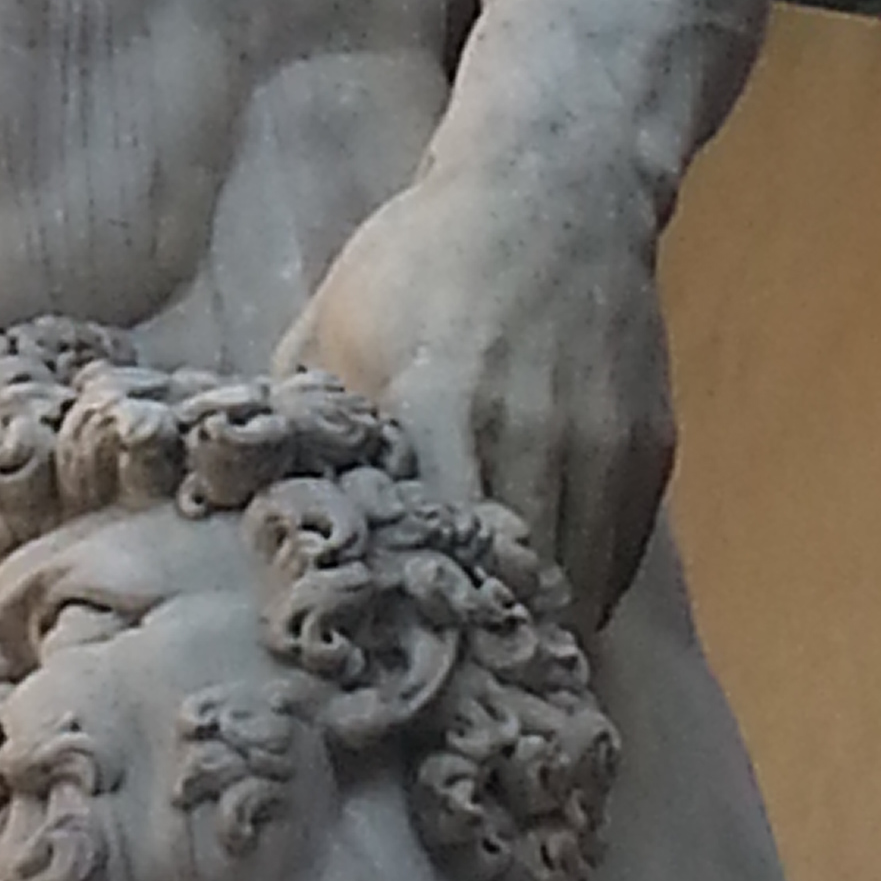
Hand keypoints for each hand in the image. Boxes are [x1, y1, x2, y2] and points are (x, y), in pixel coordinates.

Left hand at [274, 140, 673, 630]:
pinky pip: (615, 560)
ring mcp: (601, 452)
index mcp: (438, 407)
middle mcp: (530, 440)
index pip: (427, 564)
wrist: (557, 189)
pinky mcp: (650, 455)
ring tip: (482, 660)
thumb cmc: (422, 254)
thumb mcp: (332, 322)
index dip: (404, 628)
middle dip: (472, 652)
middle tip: (429, 690)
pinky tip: (533, 594)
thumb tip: (230, 507)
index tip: (374, 667)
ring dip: (529, 632)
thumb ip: (297, 421)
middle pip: (508, 600)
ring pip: (574, 596)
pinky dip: (576, 588)